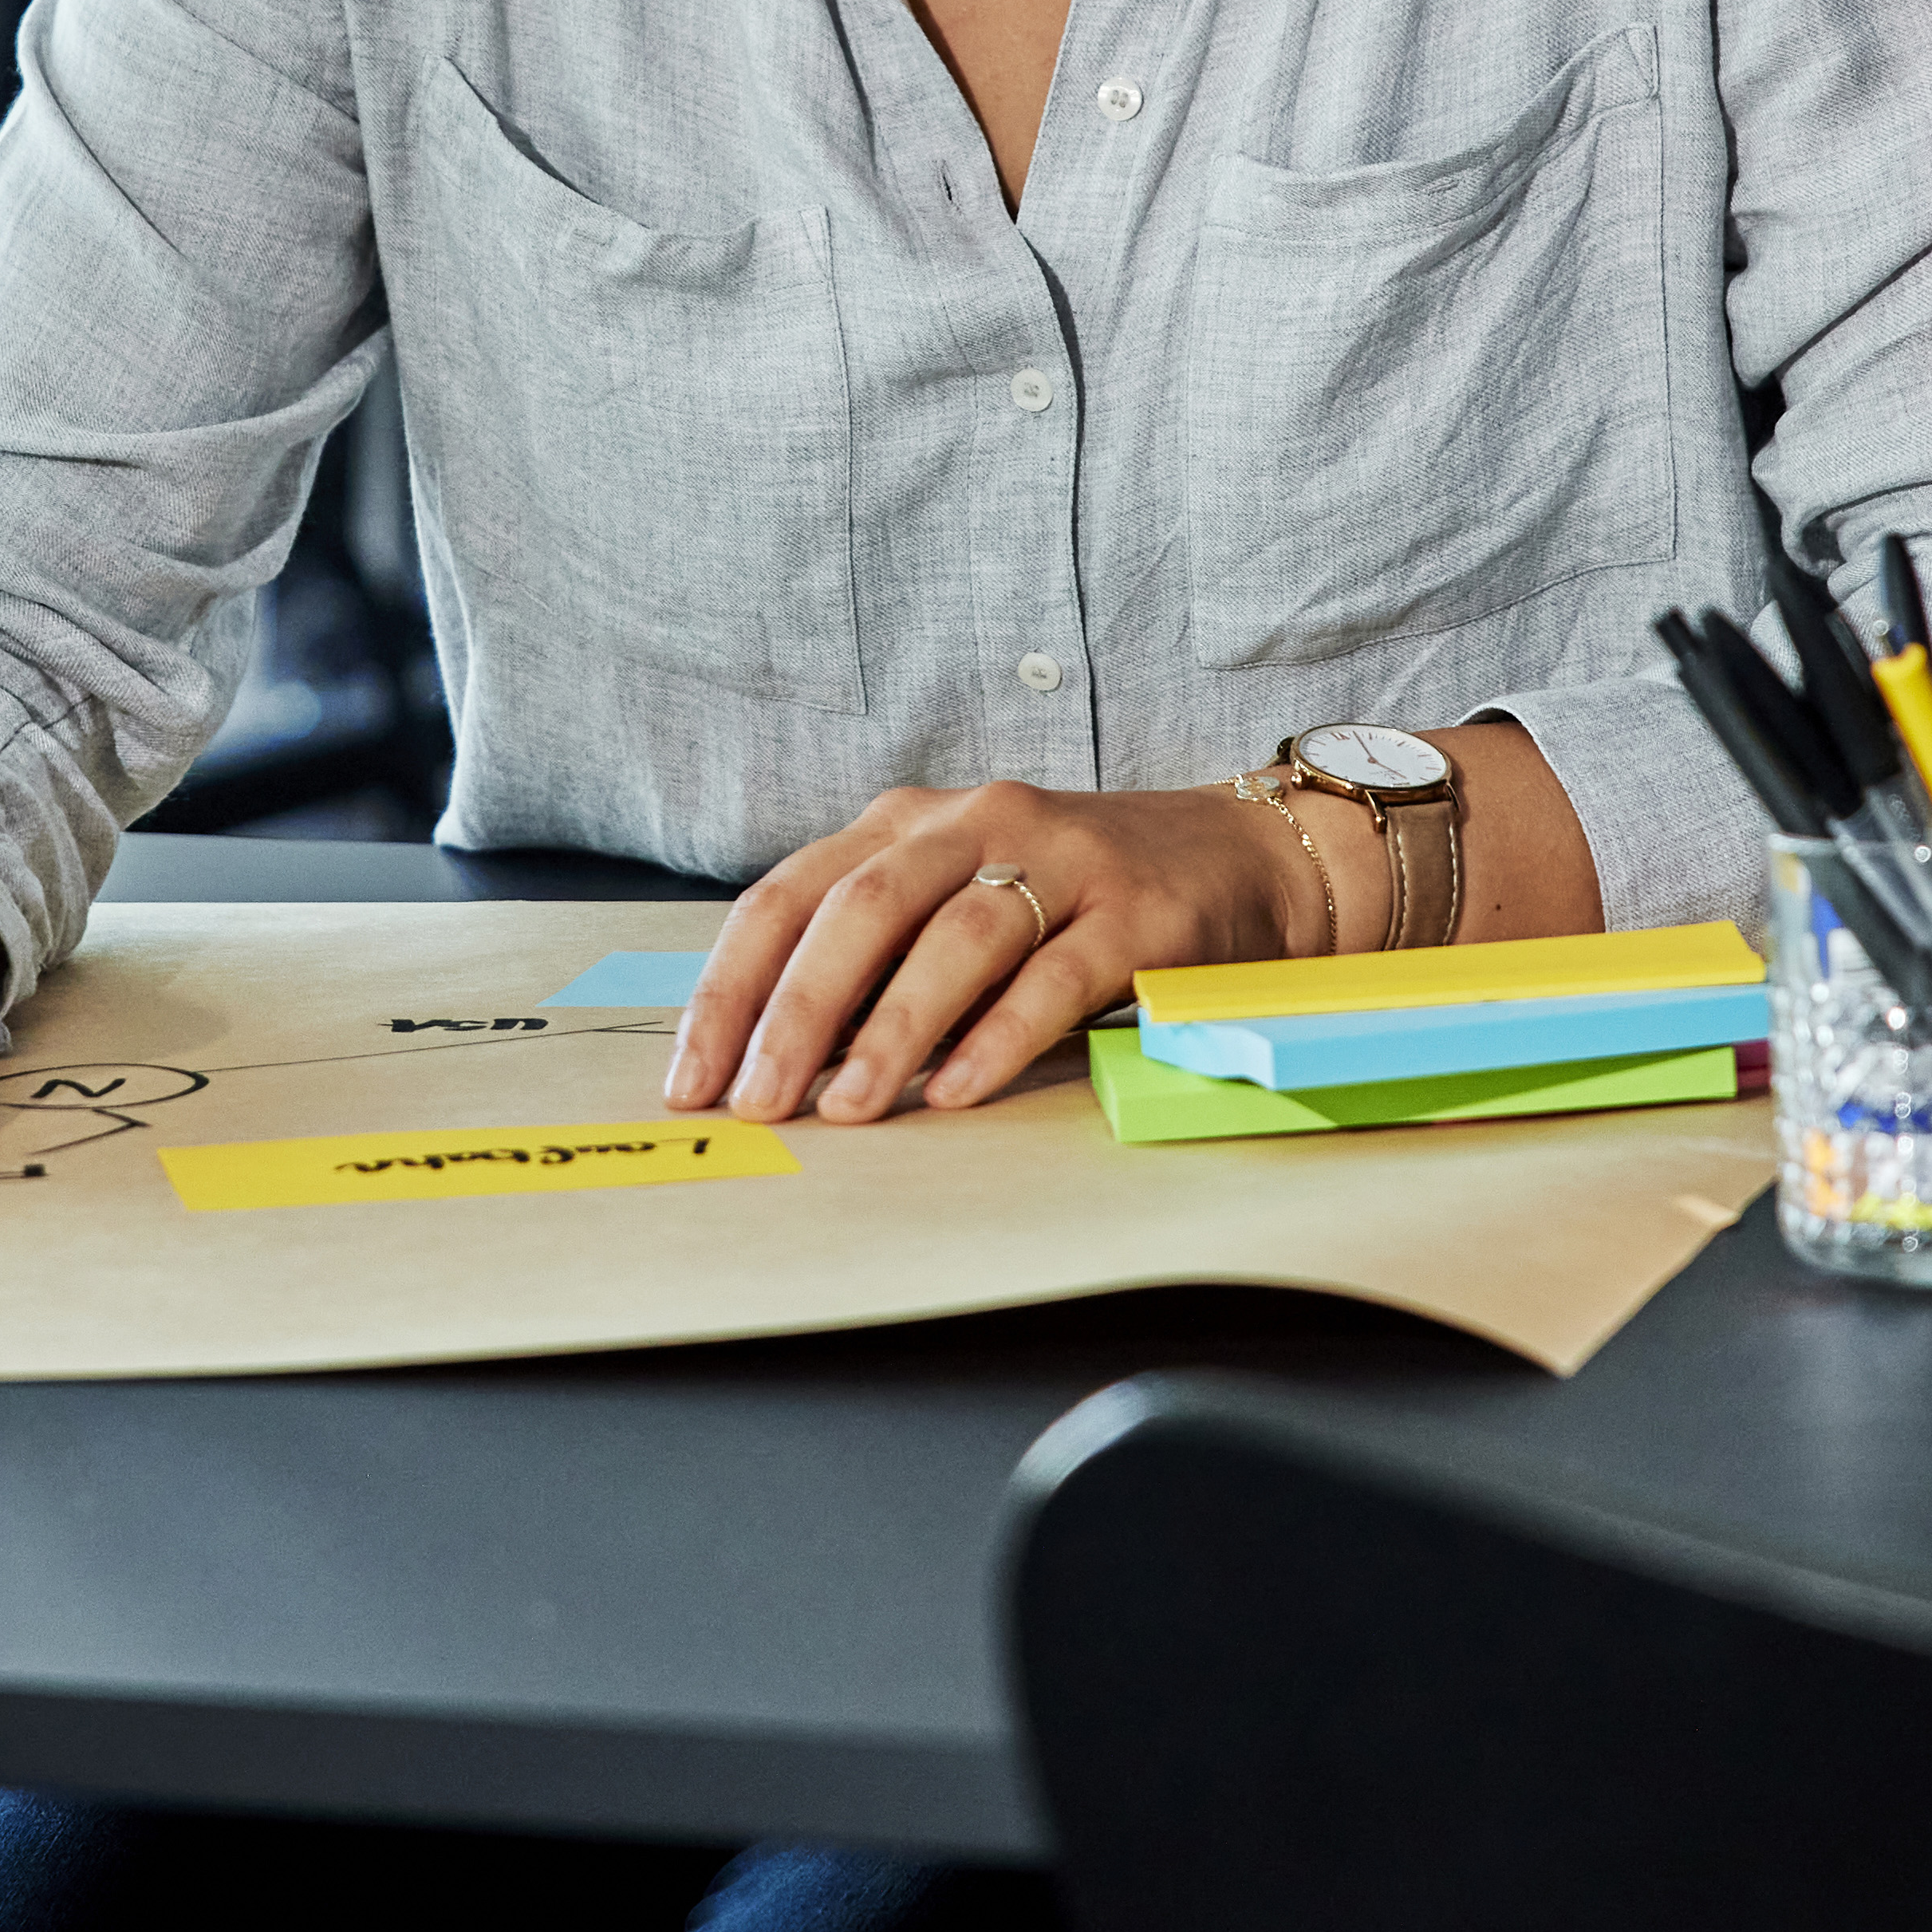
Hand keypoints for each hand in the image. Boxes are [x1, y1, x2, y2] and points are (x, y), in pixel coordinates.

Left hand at [664, 778, 1309, 1127]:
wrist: (1238, 860)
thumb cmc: (1071, 896)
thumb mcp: (959, 901)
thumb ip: (877, 959)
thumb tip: (775, 1062)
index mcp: (908, 823)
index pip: (788, 896)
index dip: (732, 986)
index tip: (693, 1074)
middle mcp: (976, 823)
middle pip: (860, 910)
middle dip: (794, 1012)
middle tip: (758, 1100)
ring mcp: (1062, 859)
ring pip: (955, 938)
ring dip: (891, 1029)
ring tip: (849, 1108)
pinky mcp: (1137, 912)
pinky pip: (1056, 975)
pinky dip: (999, 1036)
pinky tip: (958, 1090)